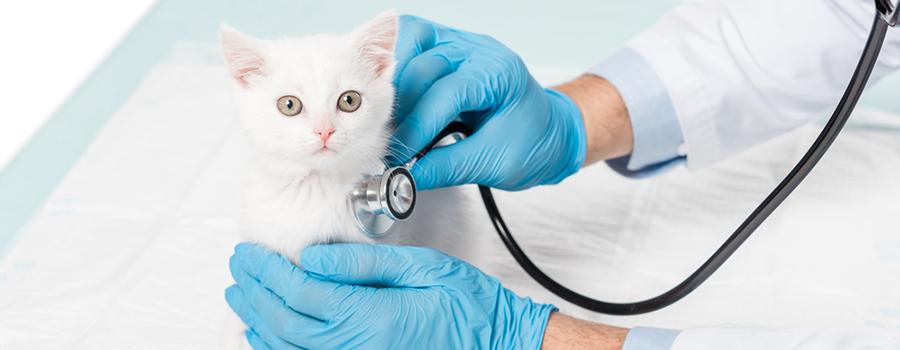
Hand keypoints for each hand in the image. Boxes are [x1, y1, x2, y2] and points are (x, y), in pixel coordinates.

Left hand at [225, 243, 555, 349]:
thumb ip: (364, 265)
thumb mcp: (423, 269)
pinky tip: (267, 337)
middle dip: (255, 293)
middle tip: (239, 268)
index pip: (301, 293)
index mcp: (371, 317)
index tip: (250, 253)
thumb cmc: (469, 307)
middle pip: (284, 324)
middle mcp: (357, 348)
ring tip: (242, 298)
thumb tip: (313, 259)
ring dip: (258, 322)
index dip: (268, 272)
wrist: (499, 343)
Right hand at [391, 15, 586, 190]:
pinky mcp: (444, 50)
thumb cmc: (533, 144)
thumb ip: (446, 169)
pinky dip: (396, 68)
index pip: (446, 93)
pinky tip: (386, 96)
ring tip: (383, 118)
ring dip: (391, 79)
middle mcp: (478, 50)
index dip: (417, 126)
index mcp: (499, 73)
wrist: (549, 133)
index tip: (400, 155)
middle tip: (387, 140)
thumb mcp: (494, 164)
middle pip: (423, 64)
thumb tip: (403, 178)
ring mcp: (459, 44)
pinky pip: (412, 45)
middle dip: (398, 105)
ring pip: (411, 43)